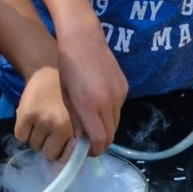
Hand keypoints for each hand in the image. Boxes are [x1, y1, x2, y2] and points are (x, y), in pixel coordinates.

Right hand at [14, 67, 75, 161]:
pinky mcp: (25, 115)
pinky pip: (21, 136)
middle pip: (48, 154)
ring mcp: (40, 119)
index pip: (64, 157)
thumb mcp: (74, 119)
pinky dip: (23, 132)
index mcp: (71, 127)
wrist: (47, 73)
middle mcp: (57, 125)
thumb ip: (74, 142)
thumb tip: (76, 171)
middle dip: (47, 146)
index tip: (59, 146)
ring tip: (39, 122)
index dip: (60, 153)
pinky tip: (29, 119)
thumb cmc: (64, 99)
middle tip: (48, 131)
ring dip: (35, 138)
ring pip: (33, 145)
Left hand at [54, 24, 125, 154]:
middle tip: (90, 141)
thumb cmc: (68, 68)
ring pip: (116, 123)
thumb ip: (76, 120)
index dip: (95, 150)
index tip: (88, 151)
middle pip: (111, 134)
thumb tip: (82, 141)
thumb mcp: (67, 96)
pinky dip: (111, 113)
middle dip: (101, 142)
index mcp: (89, 105)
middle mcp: (108, 102)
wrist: (84, 40)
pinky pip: (119, 108)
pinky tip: (100, 104)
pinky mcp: (125, 87)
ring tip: (94, 123)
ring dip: (106, 128)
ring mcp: (119, 94)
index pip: (100, 139)